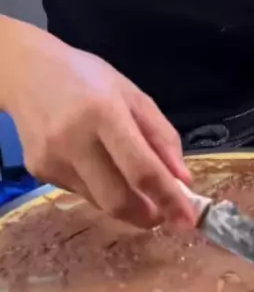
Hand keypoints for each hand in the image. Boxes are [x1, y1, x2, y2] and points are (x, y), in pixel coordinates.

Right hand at [1, 18, 194, 227]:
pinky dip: (101, 191)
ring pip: (100, 202)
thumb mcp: (134, 96)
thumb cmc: (88, 80)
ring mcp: (52, 158)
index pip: (142, 169)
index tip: (188, 219)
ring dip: (126, 205)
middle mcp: (74, 139)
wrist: (27, 71)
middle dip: (147, 215)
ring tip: (134, 187)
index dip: (168, 199)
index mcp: (104, 113)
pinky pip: (82, 194)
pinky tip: (97, 167)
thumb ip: (162, 137)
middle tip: (163, 214)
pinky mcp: (38, 171)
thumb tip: (183, 181)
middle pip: (118, 199)